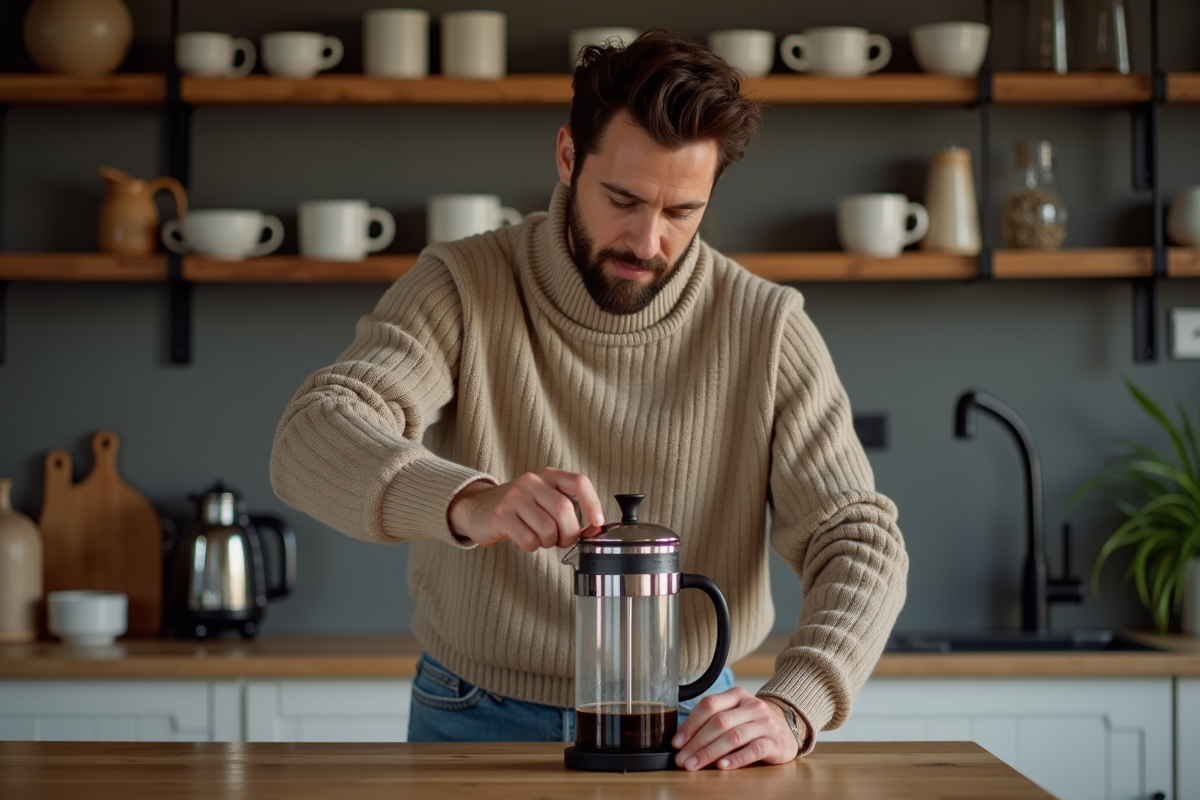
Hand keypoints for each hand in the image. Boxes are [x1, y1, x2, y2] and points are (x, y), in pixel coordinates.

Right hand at [447, 468, 604, 551]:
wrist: (478, 507)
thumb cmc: (518, 507)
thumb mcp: (544, 498)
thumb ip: (568, 507)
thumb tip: (594, 528)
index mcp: (548, 476)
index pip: (579, 482)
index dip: (593, 504)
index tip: (597, 523)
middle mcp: (532, 482)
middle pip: (564, 510)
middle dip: (569, 533)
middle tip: (563, 540)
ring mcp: (515, 497)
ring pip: (547, 528)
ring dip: (550, 542)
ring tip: (542, 539)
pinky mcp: (501, 515)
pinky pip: (528, 539)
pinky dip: (532, 546)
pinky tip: (527, 541)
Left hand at [671, 688, 800, 770]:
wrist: (788, 726)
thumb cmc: (753, 722)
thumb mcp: (735, 712)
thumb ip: (714, 719)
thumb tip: (683, 741)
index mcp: (737, 695)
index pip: (709, 705)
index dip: (690, 724)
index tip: (677, 742)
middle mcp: (752, 706)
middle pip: (719, 723)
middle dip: (696, 743)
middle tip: (682, 759)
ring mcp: (765, 724)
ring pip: (733, 737)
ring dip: (709, 753)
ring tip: (694, 765)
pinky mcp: (775, 742)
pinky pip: (753, 750)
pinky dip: (735, 759)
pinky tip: (721, 766)